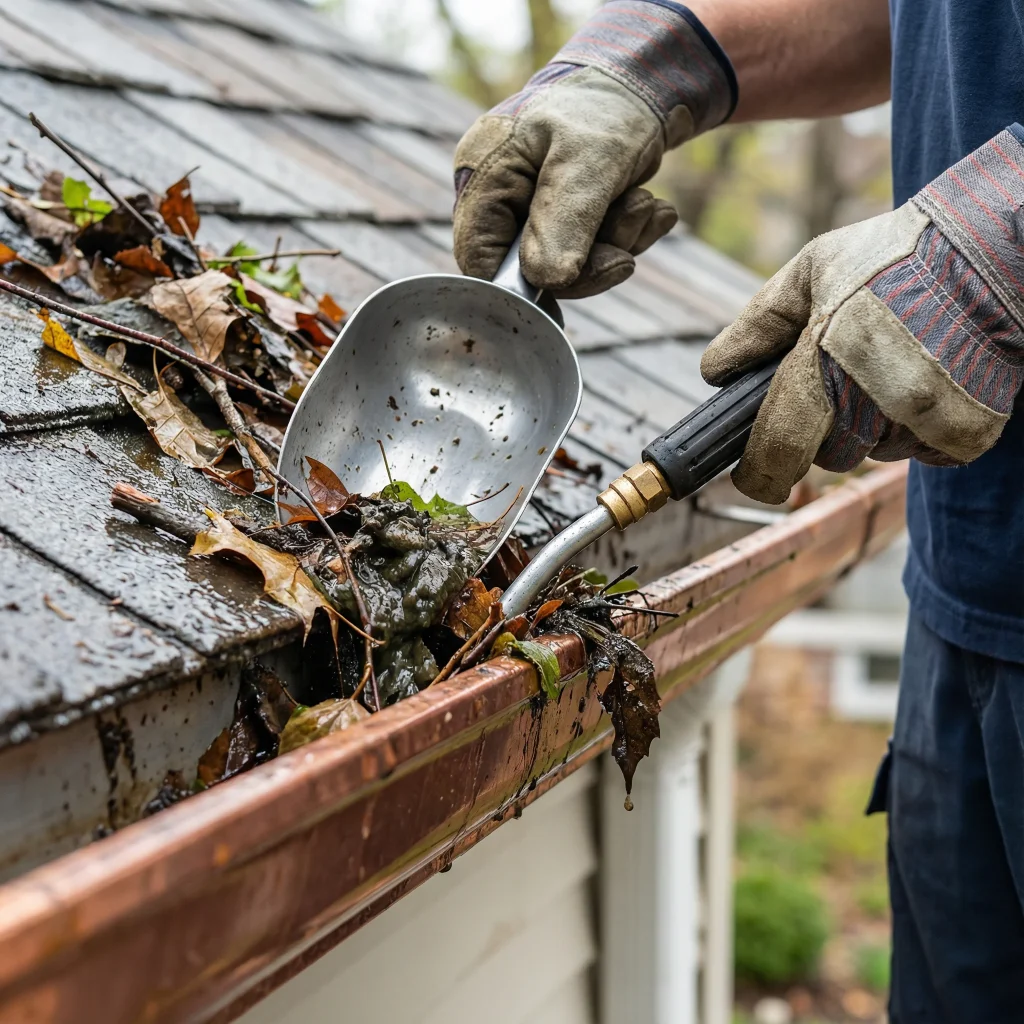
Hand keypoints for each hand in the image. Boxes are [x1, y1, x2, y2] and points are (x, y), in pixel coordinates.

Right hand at [453, 1, 734, 298]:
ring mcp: (534, 212)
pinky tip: (651, 209)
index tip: (572, 277)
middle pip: (531, 270)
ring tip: (645, 203)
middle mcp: (502, 200)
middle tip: (632, 230)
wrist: (645, 83)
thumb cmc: (605, 109)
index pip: (479, 259)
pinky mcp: (565, 220)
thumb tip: (547, 280)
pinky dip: (627, 237)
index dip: (521, 284)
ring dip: (618, 243)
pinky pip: (593, 255)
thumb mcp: (588, 161)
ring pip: (570, 267)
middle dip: (589, 259)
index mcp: (485, 178)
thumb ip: (564, 221)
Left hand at [701, 127, 1023, 503]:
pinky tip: (928, 377)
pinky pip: (921, 452)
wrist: (998, 250)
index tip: (752, 477)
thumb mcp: (814, 269)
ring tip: (893, 363)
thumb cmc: (899, 253)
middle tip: (844, 377)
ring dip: (873, 425)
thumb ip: (760, 323)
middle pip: (827, 455)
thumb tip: (716, 372)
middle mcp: (874, 401)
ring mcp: (923, 422)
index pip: (777, 448)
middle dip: (824, 428)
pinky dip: (919, 427)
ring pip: (874, 453)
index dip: (758, 474)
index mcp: (826, 361)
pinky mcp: (967, 433)